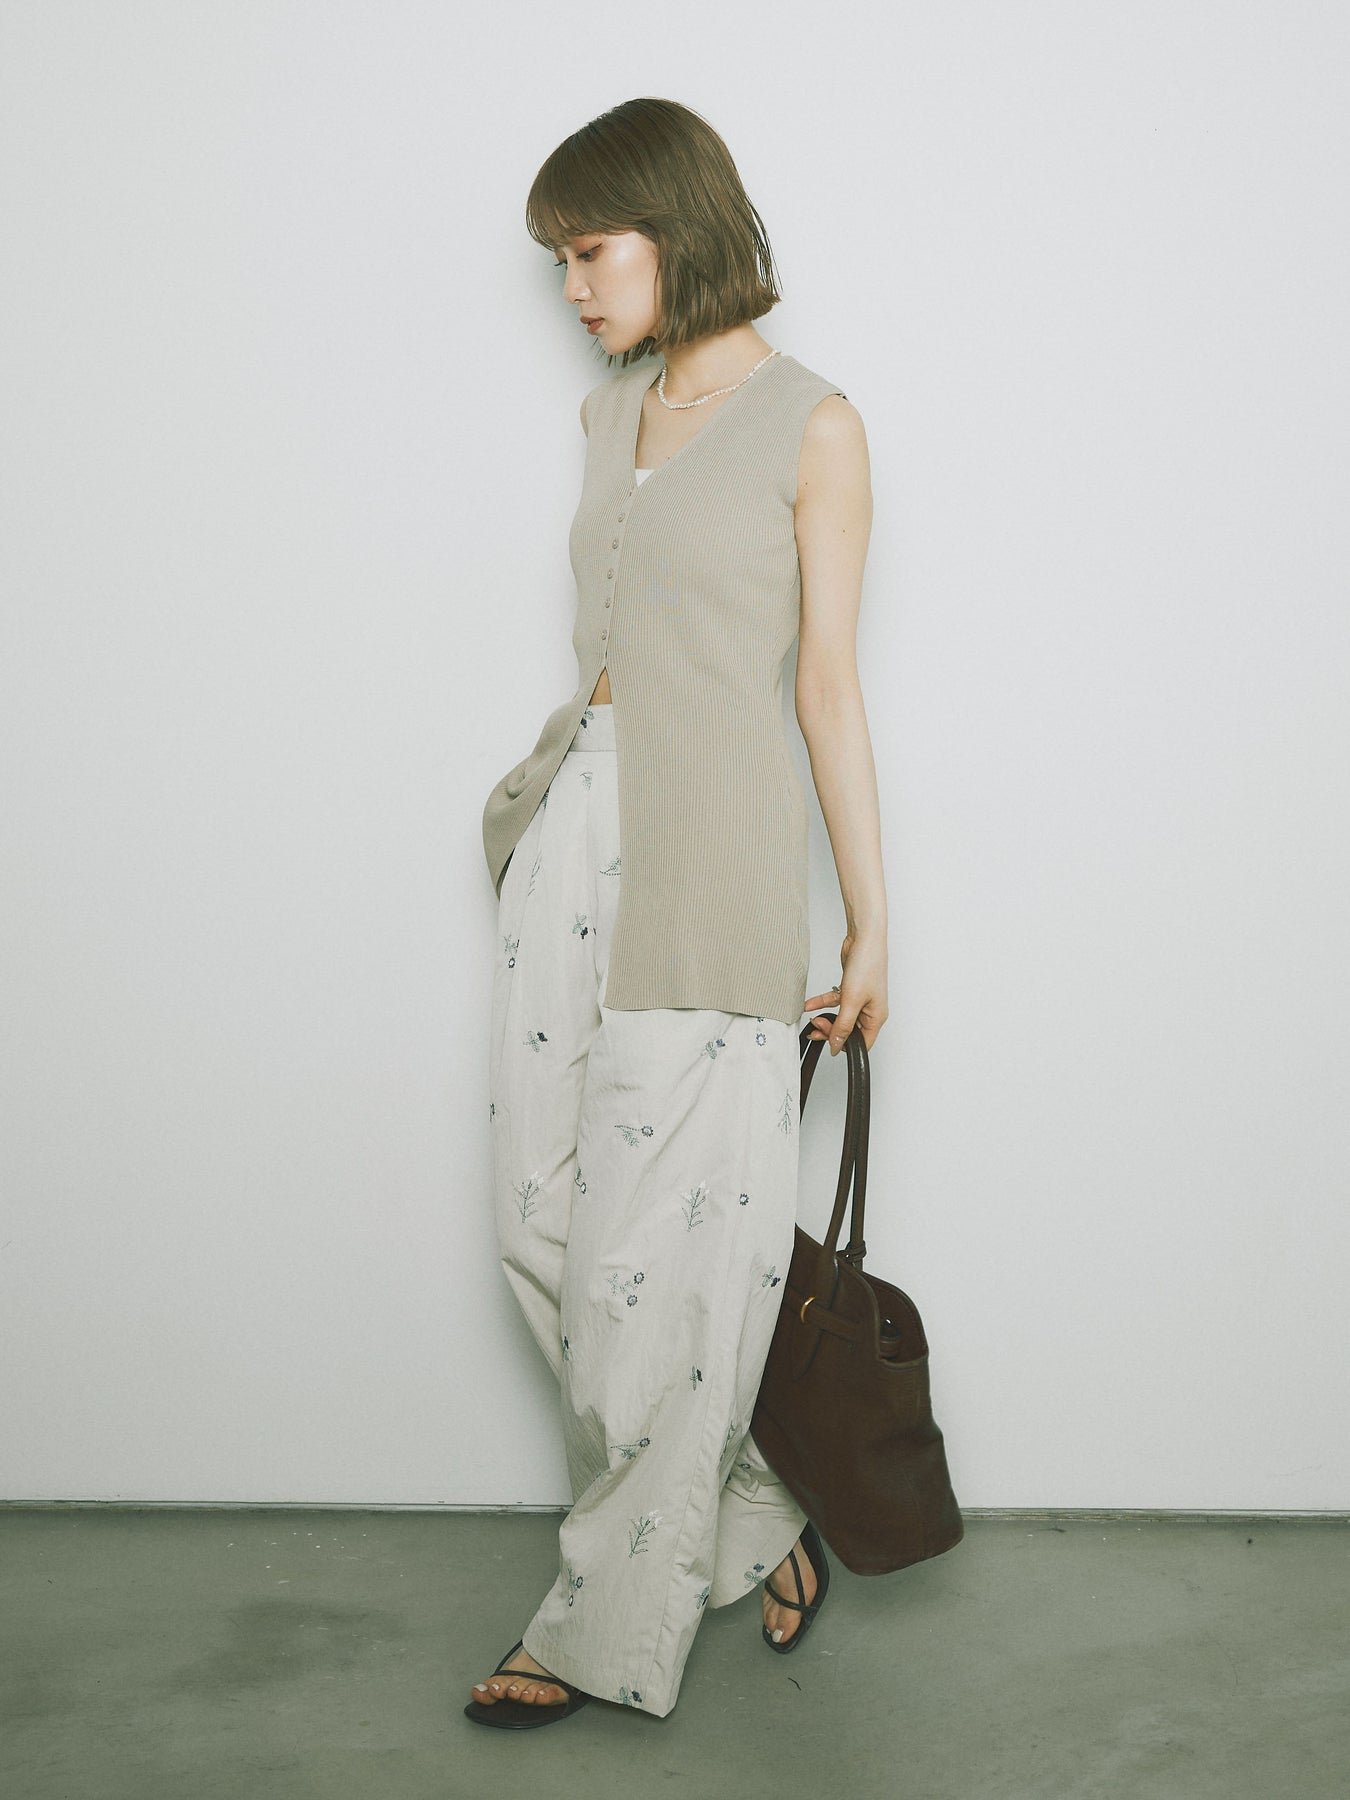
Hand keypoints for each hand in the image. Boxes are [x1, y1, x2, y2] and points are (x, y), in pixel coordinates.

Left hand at [804, 930, 888, 1054]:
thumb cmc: (867, 965)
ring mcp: (860, 999)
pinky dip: (822, 1003)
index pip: (861, 1043)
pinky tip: (810, 1005)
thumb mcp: (852, 1000)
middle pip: (849, 1031)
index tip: (827, 1042)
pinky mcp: (851, 989)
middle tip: (817, 1027)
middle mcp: (870, 1010)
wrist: (863, 938)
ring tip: (812, 1018)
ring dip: (825, 1018)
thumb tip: (837, 1046)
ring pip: (840, 1017)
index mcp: (876, 1017)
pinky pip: (835, 1001)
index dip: (844, 1045)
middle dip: (831, 1031)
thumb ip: (843, 1025)